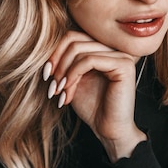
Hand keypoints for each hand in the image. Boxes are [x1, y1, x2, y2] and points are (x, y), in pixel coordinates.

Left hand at [45, 31, 146, 160]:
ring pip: (80, 49)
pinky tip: (68, 90)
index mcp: (103, 50)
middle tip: (52, 84)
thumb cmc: (92, 109)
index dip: (55, 53)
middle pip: (75, 40)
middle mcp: (114, 49)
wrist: (109, 130)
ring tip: (60, 91)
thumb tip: (44, 48)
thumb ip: (64, 63)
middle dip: (58, 62)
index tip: (46, 75)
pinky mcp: (123, 65)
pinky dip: (73, 74)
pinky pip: (89, 60)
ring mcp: (121, 55)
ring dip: (64, 72)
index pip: (73, 37)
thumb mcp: (72, 81)